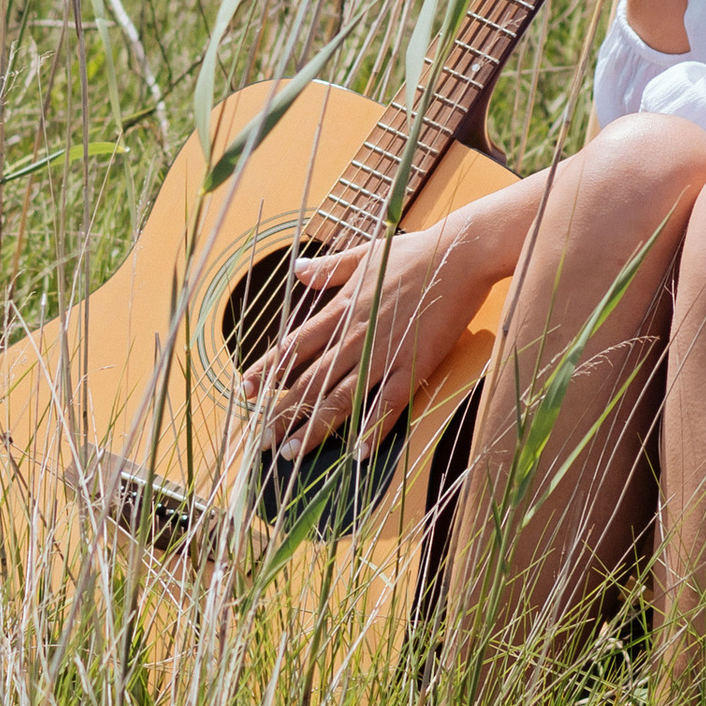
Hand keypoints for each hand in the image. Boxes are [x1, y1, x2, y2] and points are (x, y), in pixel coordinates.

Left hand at [247, 203, 494, 460]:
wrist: (460, 253)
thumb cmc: (414, 252)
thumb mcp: (364, 255)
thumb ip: (329, 269)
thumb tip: (297, 268)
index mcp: (342, 309)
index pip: (294, 345)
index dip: (267, 370)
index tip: (245, 391)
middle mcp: (356, 335)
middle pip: (310, 380)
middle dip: (282, 412)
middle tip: (261, 441)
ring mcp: (384, 351)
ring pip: (341, 397)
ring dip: (313, 427)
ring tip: (291, 453)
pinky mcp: (414, 364)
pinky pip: (389, 403)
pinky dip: (372, 428)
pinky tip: (356, 453)